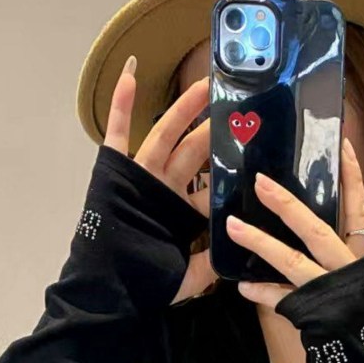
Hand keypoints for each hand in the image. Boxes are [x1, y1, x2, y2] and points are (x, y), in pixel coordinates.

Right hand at [104, 60, 216, 304]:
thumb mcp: (190, 277)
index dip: (230, 170)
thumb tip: (238, 252)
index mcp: (181, 211)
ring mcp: (141, 177)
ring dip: (185, 109)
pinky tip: (131, 73)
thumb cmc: (146, 284)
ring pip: (167, 135)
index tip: (253, 149)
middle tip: (238, 104)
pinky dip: (123, 104)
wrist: (110, 289)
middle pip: (195, 151)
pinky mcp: (116, 171)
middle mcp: (164, 188)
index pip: (211, 185)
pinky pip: (119, 133)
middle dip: (215, 129)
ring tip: (206, 82)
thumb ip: (212, 263)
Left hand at [228, 137, 363, 307]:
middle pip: (317, 230)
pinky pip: (282, 300)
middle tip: (260, 182)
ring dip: (261, 243)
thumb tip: (310, 213)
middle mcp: (348, 268)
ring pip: (293, 261)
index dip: (351, 177)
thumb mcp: (358, 274)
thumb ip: (343, 245)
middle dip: (288, 206)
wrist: (360, 356)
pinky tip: (242, 285)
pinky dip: (263, 292)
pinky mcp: (313, 314)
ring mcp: (329, 291)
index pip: (359, 207)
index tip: (341, 143)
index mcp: (363, 254)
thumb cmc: (354, 309)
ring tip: (233, 227)